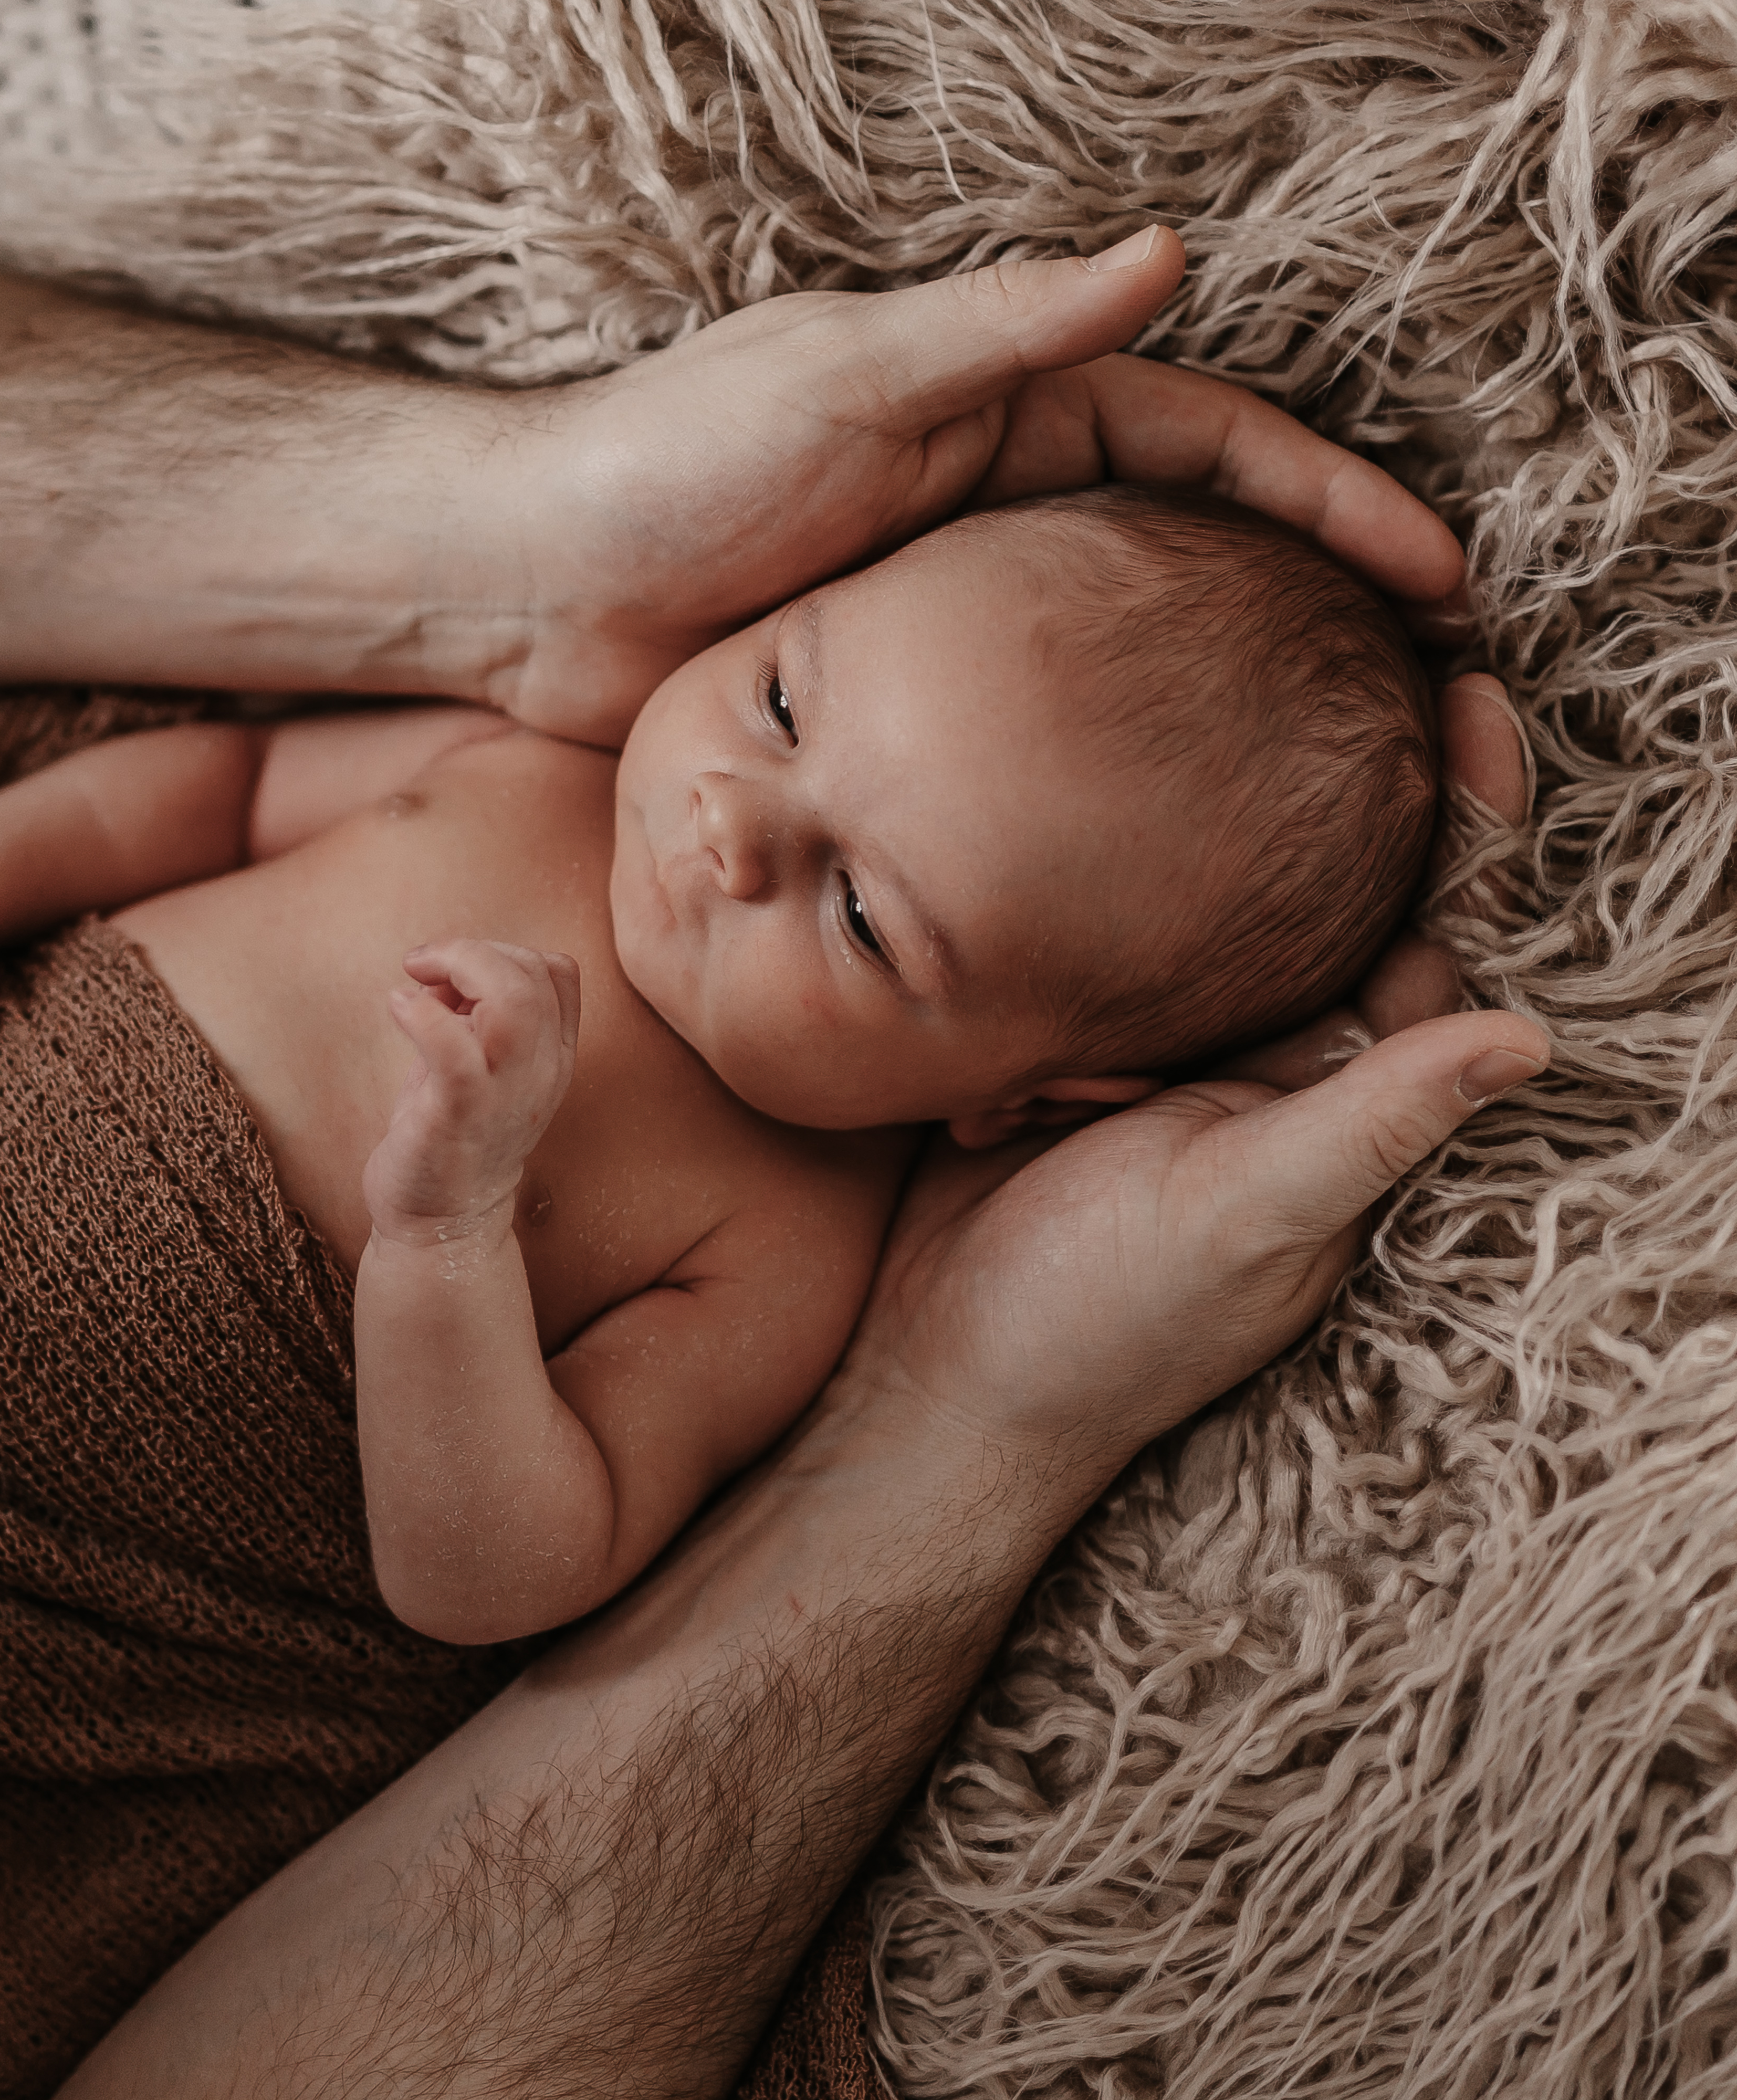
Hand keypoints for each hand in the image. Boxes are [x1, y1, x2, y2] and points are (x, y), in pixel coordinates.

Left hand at [362, 941, 581, 1241]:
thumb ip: (470, 1013)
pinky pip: (454, 1049)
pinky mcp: (459, 1113)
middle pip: (534, 974)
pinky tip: (397, 1008)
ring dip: (459, 967)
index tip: (452, 974)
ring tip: (415, 978)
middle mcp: (540, 1072)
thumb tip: (439, 971)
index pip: (556, 972)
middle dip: (472, 951)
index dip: (503, 953)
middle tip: (422, 966)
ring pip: (513, 1001)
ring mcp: (504, 1093)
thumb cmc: (449, 1135)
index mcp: (551, 1057)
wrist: (441, 1221)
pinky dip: (421, 1013)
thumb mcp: (473, 1064)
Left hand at [476, 227, 1469, 742]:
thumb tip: (1161, 257)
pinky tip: (1172, 836)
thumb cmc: (665, 461)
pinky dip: (1107, 773)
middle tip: (1427, 703)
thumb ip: (998, 331)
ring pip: (1123, 658)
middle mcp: (989, 507)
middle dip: (1313, 616)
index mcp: (1000, 411)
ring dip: (1229, 705)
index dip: (1330, 505)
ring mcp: (946, 611)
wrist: (522, 586)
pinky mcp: (890, 703)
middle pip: (1191, 558)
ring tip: (1343, 783)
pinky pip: (1026, 738)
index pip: (1211, 448)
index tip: (1434, 581)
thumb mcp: (843, 377)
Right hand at [824, 666, 1539, 1481]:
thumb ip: (1371, 1122)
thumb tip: (1530, 1034)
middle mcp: (1271, 1067)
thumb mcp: (1243, 1215)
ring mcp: (1164, 1057)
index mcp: (1343, 1098)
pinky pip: (1087, 948)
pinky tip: (1027, 860)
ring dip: (1154, 863)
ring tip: (1129, 798)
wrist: (927, 1384)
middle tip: (1284, 667)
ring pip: (1191, 907)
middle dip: (1295, 800)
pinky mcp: (1060, 1048)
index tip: (1468, 693)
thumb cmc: (1099, 1324)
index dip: (1465, 817)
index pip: (1437, 929)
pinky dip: (1064, 911)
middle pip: (1318, 894)